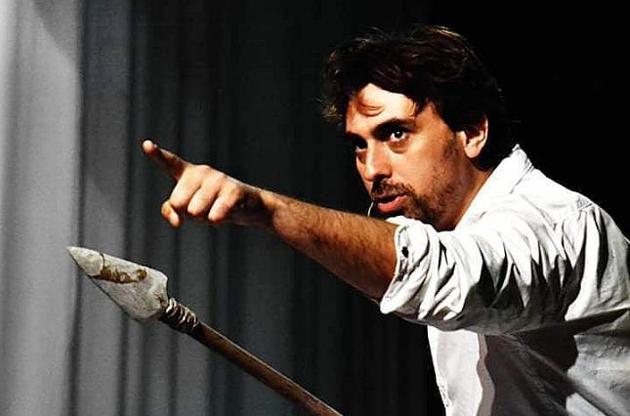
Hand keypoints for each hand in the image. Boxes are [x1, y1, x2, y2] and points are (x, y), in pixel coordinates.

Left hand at [142, 139, 266, 227]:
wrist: (249, 207)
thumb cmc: (213, 205)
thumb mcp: (187, 208)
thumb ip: (170, 211)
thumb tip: (176, 220)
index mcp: (189, 173)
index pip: (170, 163)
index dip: (157, 154)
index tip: (146, 145)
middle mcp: (202, 172)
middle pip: (177, 202)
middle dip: (188, 213)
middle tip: (204, 209)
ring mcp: (219, 179)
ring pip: (194, 211)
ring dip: (203, 219)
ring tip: (216, 211)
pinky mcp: (233, 190)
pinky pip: (215, 213)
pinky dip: (216, 219)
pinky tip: (222, 216)